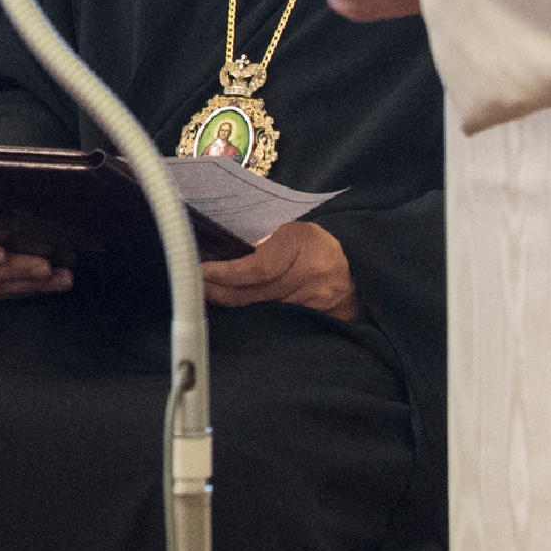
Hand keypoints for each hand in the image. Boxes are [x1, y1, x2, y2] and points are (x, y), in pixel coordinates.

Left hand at [201, 219, 358, 323]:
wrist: (358, 271)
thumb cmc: (314, 243)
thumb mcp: (292, 228)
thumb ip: (261, 234)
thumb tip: (216, 241)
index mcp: (303, 244)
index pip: (256, 268)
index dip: (225, 273)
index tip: (200, 271)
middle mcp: (311, 276)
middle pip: (253, 293)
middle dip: (217, 290)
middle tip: (192, 284)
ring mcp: (314, 303)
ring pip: (258, 310)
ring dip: (227, 304)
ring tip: (202, 294)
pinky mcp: (314, 322)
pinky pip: (272, 322)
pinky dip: (247, 316)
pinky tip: (229, 311)